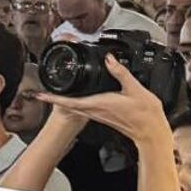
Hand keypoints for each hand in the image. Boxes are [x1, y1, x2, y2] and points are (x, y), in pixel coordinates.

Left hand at [35, 56, 170, 144]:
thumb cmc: (145, 114)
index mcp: (99, 104)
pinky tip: (77, 98)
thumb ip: (120, 72)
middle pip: (68, 105)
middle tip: (40, 93)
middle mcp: (95, 111)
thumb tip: (109, 59)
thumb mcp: (134, 88)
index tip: (39, 95)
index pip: (69, 102)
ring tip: (52, 94)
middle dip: (53, 99)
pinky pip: (84, 109)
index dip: (53, 98)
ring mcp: (98, 114)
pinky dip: (76, 103)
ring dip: (63, 101)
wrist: (151, 131)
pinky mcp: (103, 115)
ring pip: (75, 107)